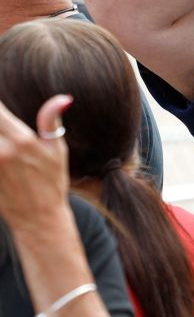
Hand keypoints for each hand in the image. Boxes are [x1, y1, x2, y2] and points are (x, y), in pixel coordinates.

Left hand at [0, 94, 73, 233]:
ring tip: (2, 145)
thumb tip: (63, 98)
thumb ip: (51, 120)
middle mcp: (1, 150)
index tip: (1, 109)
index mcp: (21, 140)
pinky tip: (0, 158)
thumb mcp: (57, 150)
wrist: (38, 218)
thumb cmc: (51, 181)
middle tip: (1, 127)